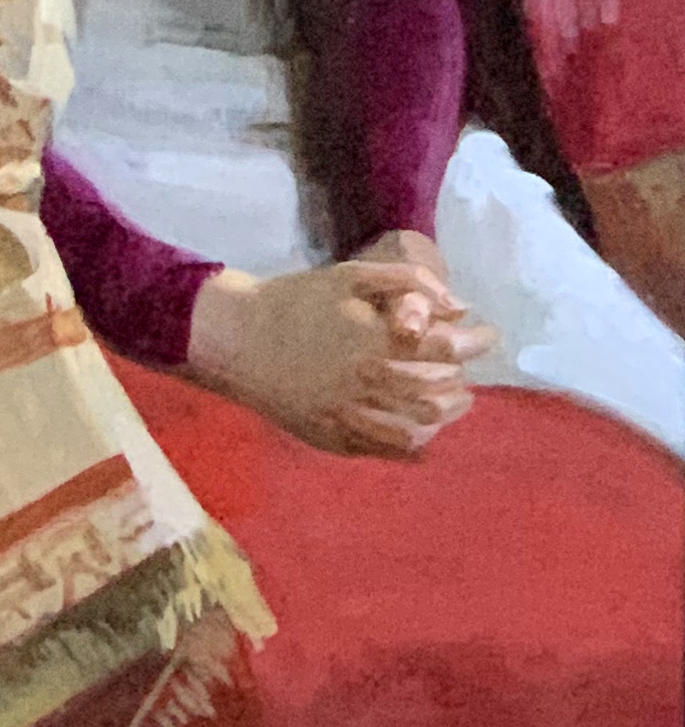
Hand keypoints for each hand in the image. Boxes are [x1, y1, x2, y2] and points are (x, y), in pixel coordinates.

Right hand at [186, 258, 494, 457]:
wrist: (239, 337)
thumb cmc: (297, 299)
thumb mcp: (351, 276)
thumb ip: (407, 283)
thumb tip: (458, 305)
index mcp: (373, 342)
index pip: (443, 351)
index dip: (473, 344)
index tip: (488, 335)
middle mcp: (366, 385)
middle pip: (435, 396)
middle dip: (461, 384)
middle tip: (467, 374)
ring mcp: (348, 417)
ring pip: (414, 429)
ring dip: (442, 417)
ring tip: (452, 403)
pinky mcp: (332, 438)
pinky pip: (382, 450)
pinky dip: (411, 447)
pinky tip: (422, 437)